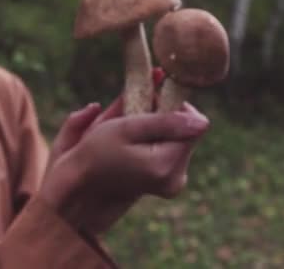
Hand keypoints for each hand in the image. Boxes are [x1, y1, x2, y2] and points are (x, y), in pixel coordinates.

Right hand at [39, 92, 208, 235]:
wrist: (79, 184)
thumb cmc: (95, 152)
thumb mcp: (126, 127)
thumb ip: (166, 121)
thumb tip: (204, 122)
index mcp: (166, 165)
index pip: (192, 123)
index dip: (174, 106)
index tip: (150, 99)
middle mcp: (176, 179)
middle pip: (187, 131)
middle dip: (165, 116)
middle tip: (136, 113)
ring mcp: (173, 184)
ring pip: (179, 139)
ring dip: (160, 127)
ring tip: (131, 130)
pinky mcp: (169, 184)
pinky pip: (172, 150)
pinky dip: (157, 140)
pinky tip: (136, 142)